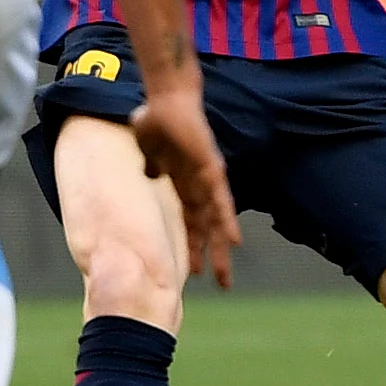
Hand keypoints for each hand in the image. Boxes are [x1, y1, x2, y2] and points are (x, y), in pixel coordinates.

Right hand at [132, 67, 240, 289]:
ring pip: (217, 222)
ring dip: (221, 249)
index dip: (194, 248)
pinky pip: (221, 200)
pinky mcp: (211, 169)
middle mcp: (199, 186)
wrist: (165, 99)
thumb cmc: (156, 121)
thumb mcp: (150, 152)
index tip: (194, 273)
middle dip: (214, 257)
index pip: (191, 224)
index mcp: (184, 185)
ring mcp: (206, 179)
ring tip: (226, 277)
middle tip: (224, 285)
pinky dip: (228, 221)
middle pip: (208, 230)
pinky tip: (235, 241)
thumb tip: (150, 175)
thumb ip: (153, 165)